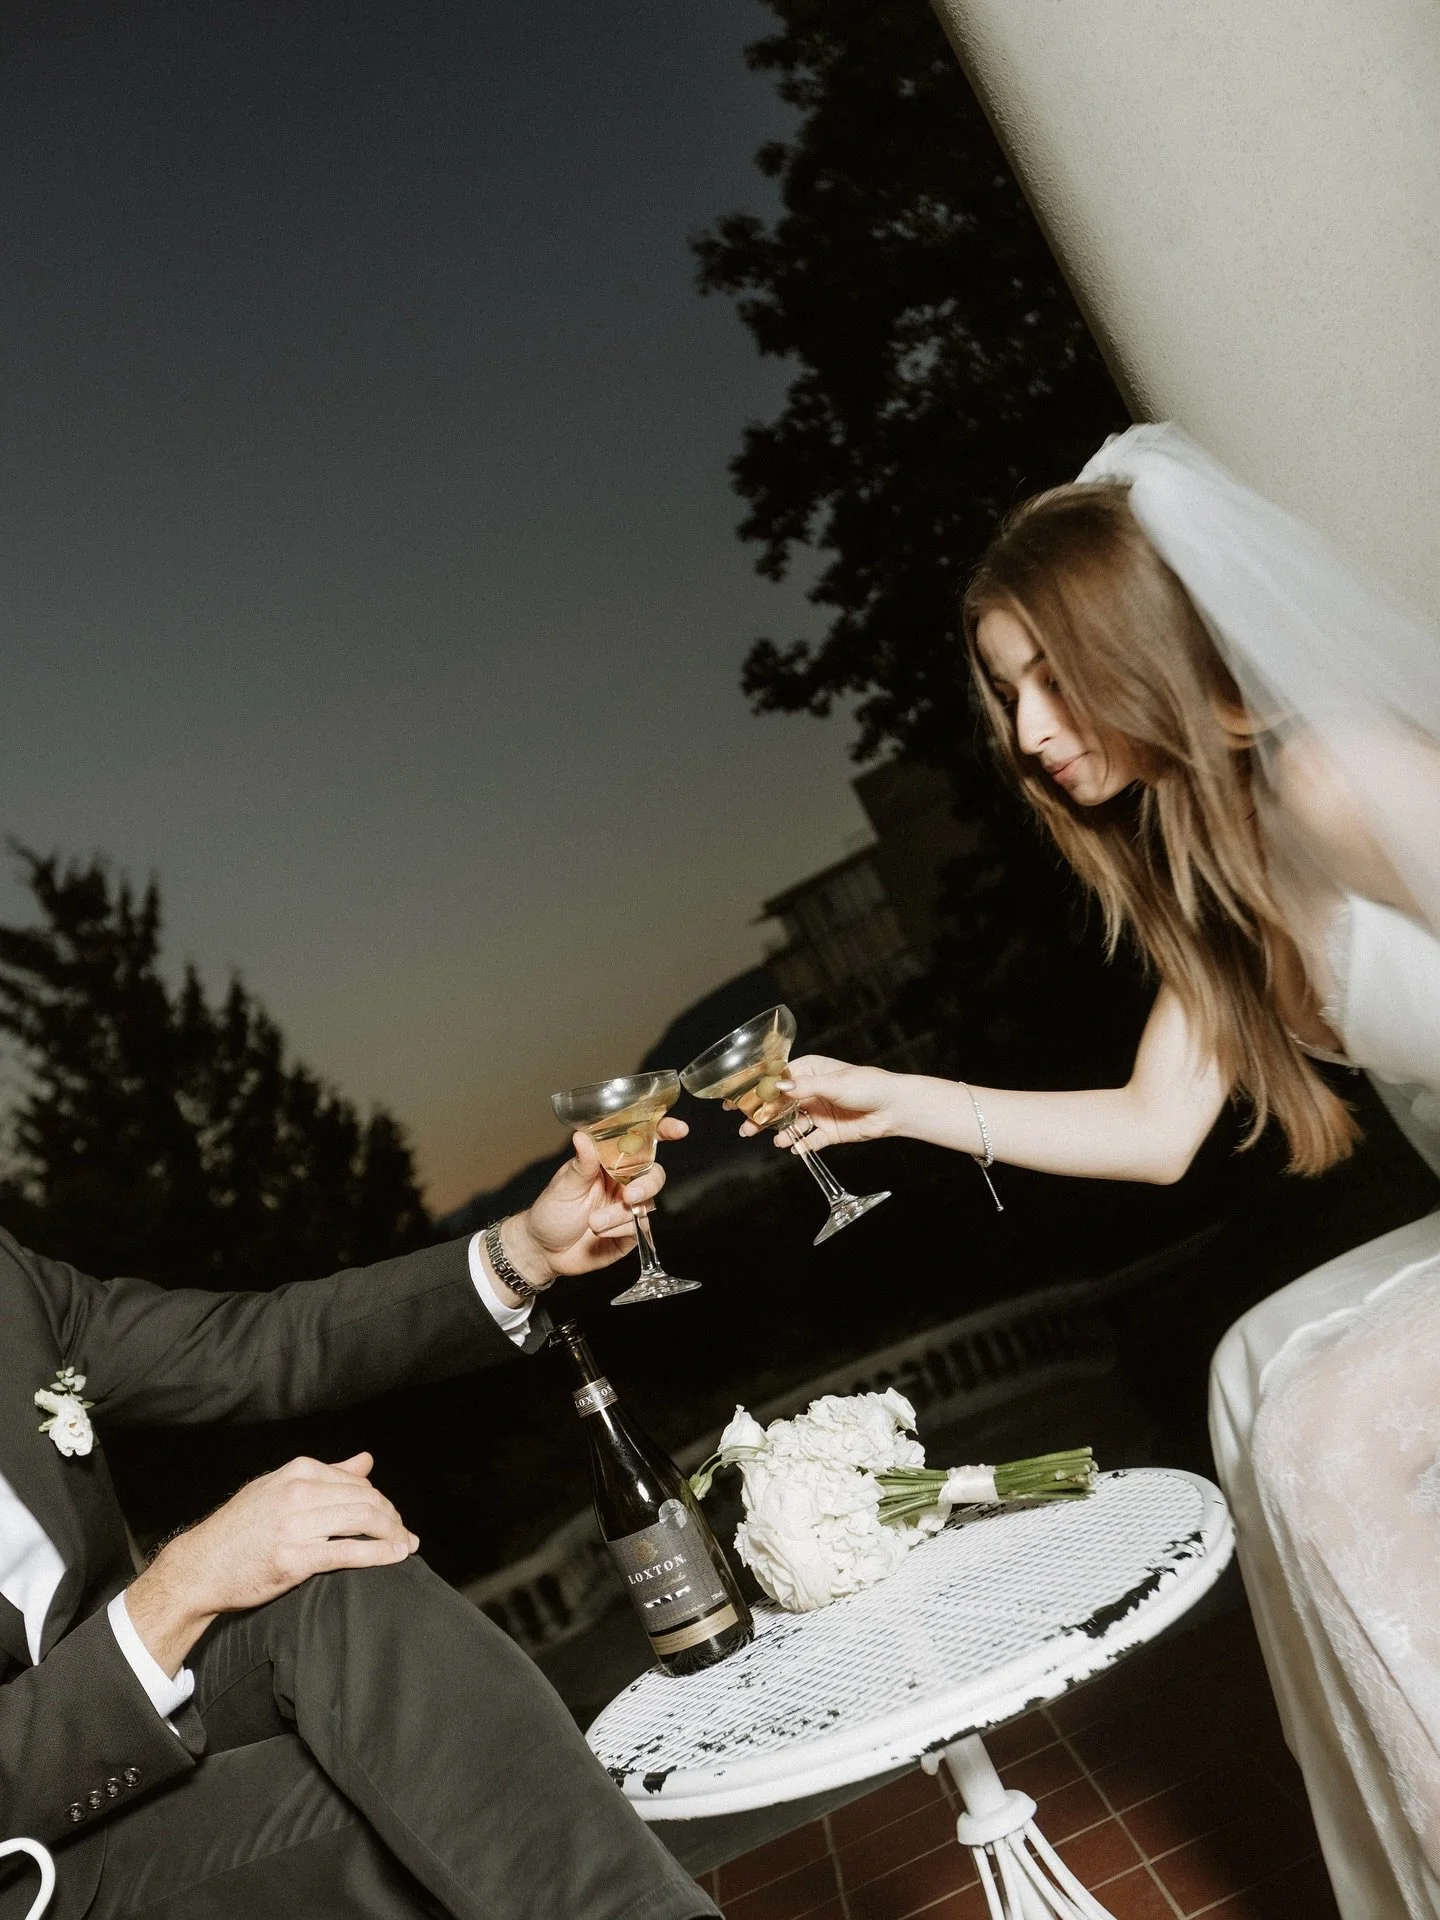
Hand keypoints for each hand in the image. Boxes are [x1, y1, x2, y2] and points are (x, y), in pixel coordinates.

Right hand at [125, 1452, 413, 1675]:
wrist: (200, 1567)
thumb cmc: (240, 1529)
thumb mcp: (278, 1488)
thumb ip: (327, 1473)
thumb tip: (366, 1459)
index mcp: (298, 1471)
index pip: (358, 1481)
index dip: (382, 1501)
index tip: (393, 1518)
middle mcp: (299, 1492)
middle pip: (366, 1499)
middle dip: (393, 1518)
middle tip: (406, 1534)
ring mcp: (296, 1525)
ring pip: (364, 1521)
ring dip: (393, 1534)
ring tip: (406, 1546)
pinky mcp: (294, 1558)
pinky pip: (350, 1552)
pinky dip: (380, 1554)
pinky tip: (396, 1557)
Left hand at [503, 1118, 688, 1285]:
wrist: (544, 1251)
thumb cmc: (551, 1211)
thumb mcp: (564, 1185)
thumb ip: (581, 1164)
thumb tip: (582, 1137)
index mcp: (608, 1161)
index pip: (639, 1141)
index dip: (662, 1131)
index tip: (678, 1130)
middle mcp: (623, 1181)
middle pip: (653, 1173)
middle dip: (647, 1185)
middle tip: (629, 1196)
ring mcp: (628, 1206)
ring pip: (648, 1202)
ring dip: (622, 1214)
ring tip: (595, 1223)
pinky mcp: (630, 1231)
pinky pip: (639, 1227)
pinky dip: (620, 1229)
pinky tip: (601, 1232)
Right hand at [739, 1055, 900, 1150]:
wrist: (894, 1108)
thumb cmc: (867, 1085)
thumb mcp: (833, 1083)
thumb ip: (803, 1088)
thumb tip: (777, 1088)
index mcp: (809, 1071)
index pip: (776, 1081)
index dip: (756, 1090)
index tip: (735, 1100)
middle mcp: (811, 1091)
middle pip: (779, 1105)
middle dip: (762, 1116)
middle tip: (745, 1127)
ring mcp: (818, 1112)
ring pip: (791, 1124)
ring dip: (779, 1132)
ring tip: (771, 1140)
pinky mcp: (828, 1132)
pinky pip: (809, 1140)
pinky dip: (800, 1144)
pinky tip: (793, 1148)